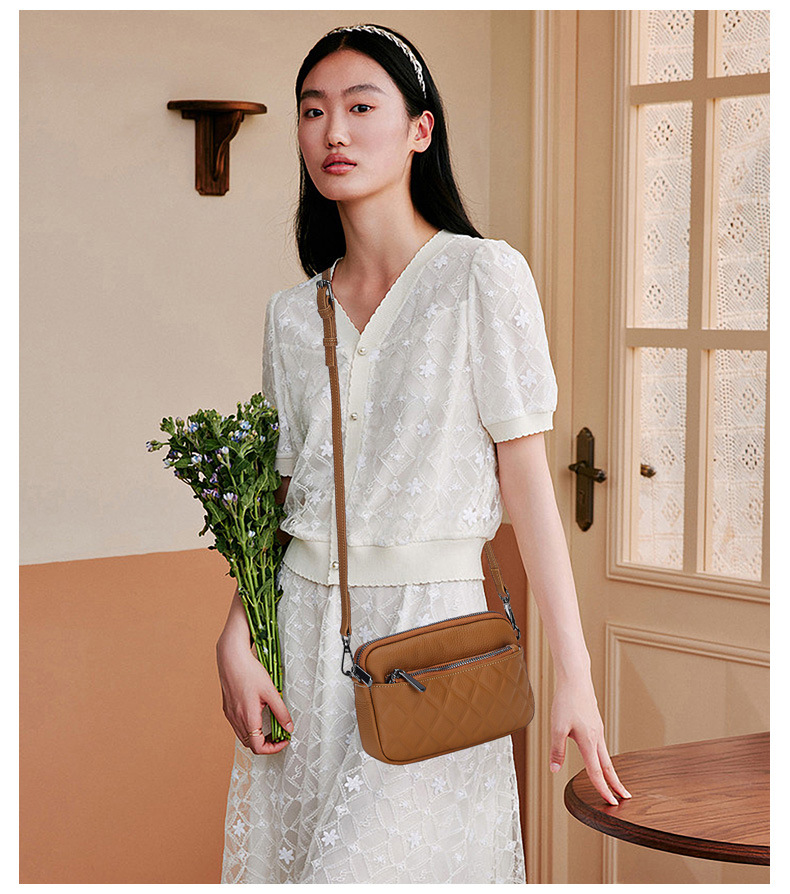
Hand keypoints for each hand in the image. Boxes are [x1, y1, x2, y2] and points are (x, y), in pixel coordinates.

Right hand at [216, 637, 293, 754]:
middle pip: (250, 744)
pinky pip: (238, 726)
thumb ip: (280, 712)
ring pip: (243, 736)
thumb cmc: (250, 672)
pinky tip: (258, 716)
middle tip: (279, 733)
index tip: (283, 740)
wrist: (231, 658)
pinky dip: (249, 728)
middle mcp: (236, 719)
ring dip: (257, 736)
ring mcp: (230, 715)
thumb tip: (288, 727)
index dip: (273, 748)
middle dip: (266, 743)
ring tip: (271, 725)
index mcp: (247, 717)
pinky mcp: (227, 709)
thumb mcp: (271, 692)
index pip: (258, 747)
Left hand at [549, 673, 631, 804]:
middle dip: (616, 784)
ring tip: (614, 783)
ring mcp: (598, 730)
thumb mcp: (557, 727)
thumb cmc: (566, 701)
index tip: (612, 803)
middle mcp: (597, 738)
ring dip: (610, 771)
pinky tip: (599, 758)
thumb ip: (556, 750)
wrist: (576, 679)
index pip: (597, 772)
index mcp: (588, 741)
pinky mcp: (595, 723)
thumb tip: (555, 769)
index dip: (603, 789)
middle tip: (625, 799)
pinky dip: (604, 758)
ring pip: (606, 756)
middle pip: (608, 766)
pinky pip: (601, 745)